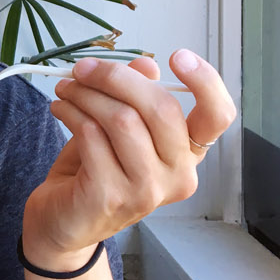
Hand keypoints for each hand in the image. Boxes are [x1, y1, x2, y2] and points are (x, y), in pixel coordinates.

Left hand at [21, 49, 236, 270]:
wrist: (62, 223)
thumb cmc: (94, 172)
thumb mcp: (120, 129)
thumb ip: (136, 98)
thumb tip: (146, 67)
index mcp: (188, 155)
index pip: (218, 116)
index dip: (206, 82)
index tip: (178, 55)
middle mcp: (177, 176)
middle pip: (162, 109)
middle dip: (118, 77)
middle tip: (85, 68)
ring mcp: (146, 190)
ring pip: (122, 119)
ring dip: (87, 94)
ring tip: (66, 89)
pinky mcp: (110, 195)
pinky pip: (91, 135)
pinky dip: (71, 113)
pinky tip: (60, 109)